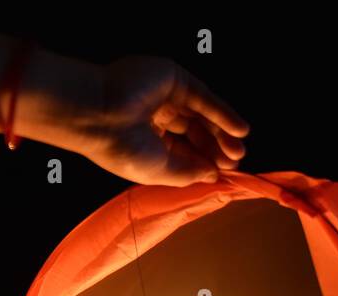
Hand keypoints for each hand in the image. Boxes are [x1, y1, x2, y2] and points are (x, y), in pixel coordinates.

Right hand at [74, 57, 250, 186]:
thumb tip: (214, 174)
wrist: (98, 116)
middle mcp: (157, 118)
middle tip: (235, 160)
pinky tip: (240, 130)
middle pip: (196, 132)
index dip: (206, 161)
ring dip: (224, 132)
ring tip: (239, 148)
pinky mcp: (174, 78)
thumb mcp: (159, 171)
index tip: (224, 172)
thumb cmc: (121, 149)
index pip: (184, 151)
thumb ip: (189, 172)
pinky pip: (204, 97)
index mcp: (147, 142)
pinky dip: (223, 113)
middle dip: (217, 147)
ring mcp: (165, 96)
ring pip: (203, 115)